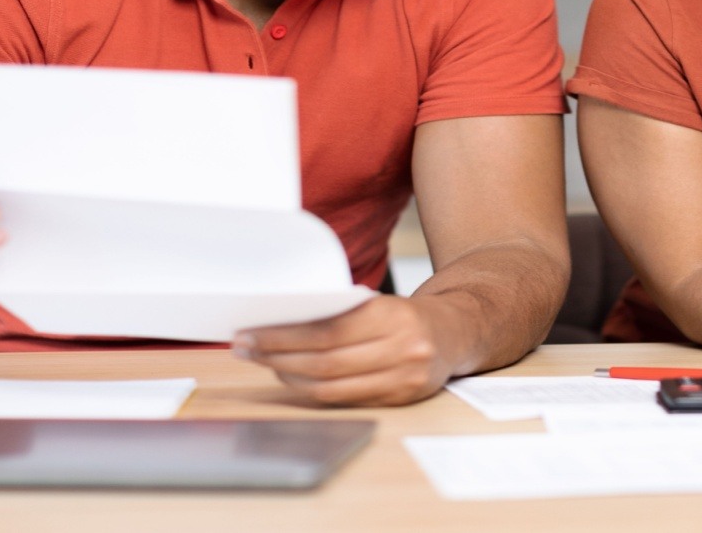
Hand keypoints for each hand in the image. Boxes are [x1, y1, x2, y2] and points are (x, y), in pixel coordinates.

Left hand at [234, 295, 453, 406]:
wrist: (456, 332)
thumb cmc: (406, 314)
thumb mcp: (380, 302)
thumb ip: (341, 313)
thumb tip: (281, 324)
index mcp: (392, 316)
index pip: (326, 332)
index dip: (283, 338)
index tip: (250, 334)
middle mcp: (401, 349)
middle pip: (324, 362)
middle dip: (277, 357)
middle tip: (245, 349)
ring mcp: (403, 379)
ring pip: (331, 387)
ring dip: (290, 378)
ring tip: (266, 364)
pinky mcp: (401, 401)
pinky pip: (346, 401)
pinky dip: (315, 392)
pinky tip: (295, 380)